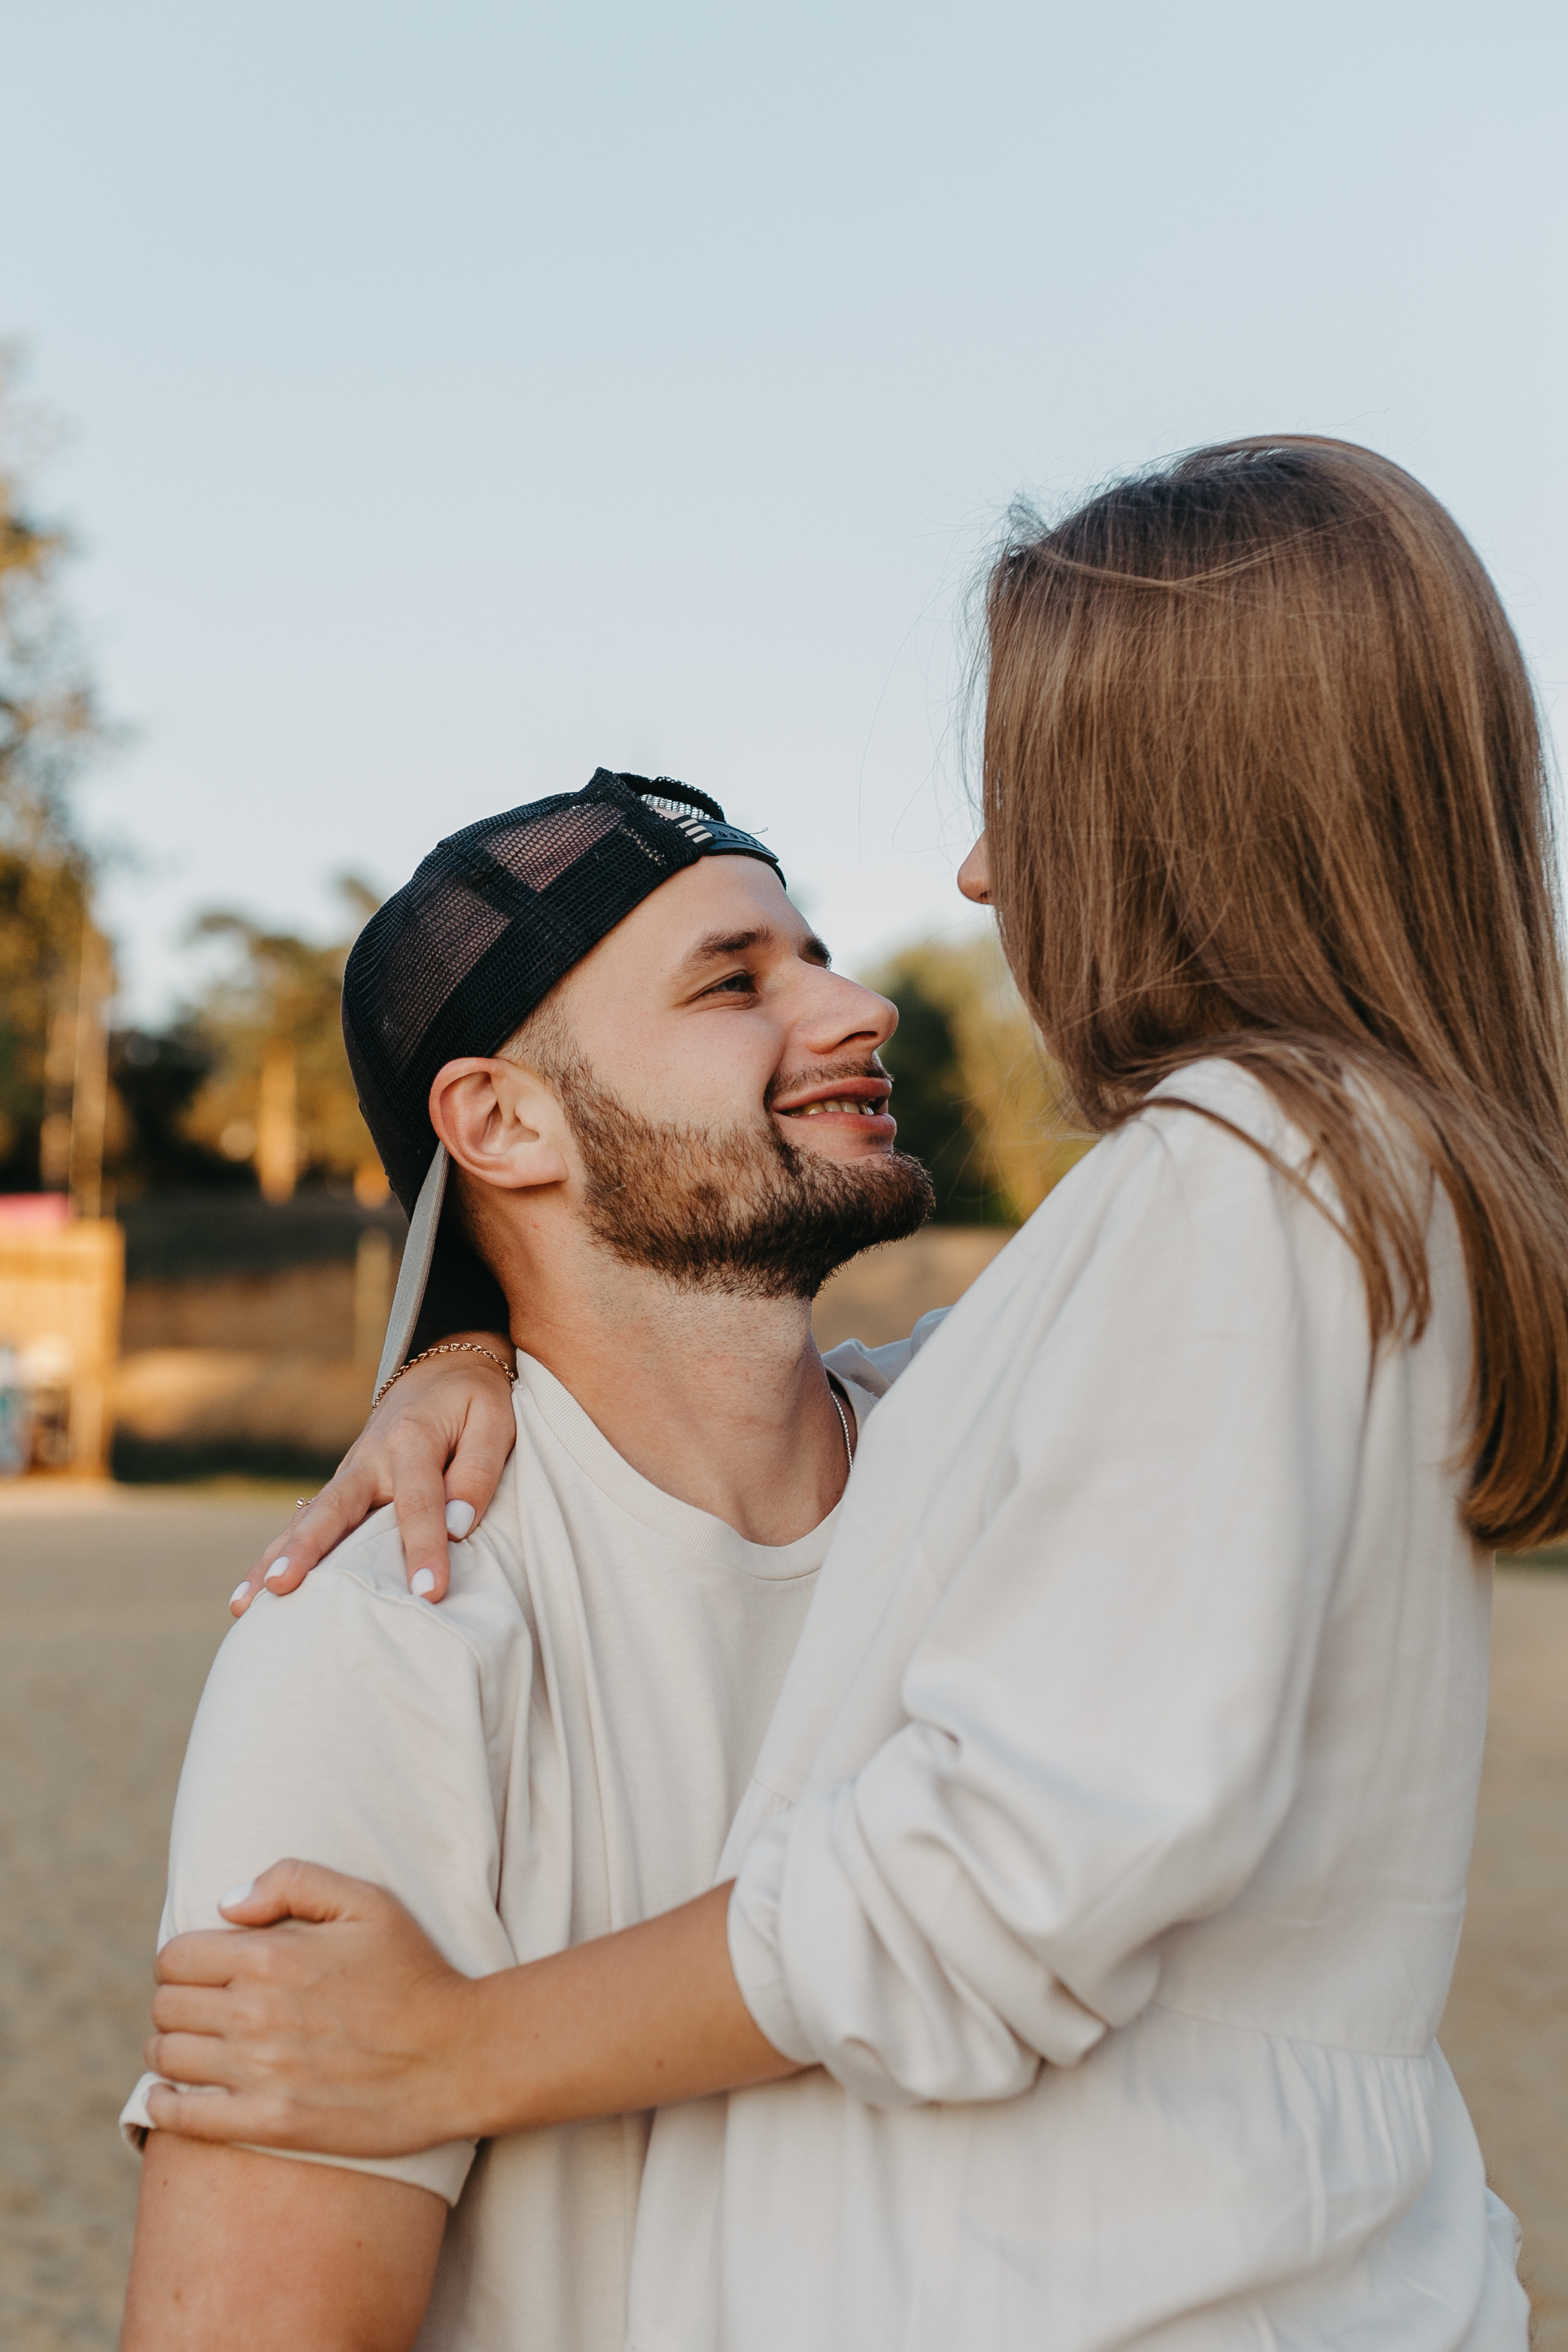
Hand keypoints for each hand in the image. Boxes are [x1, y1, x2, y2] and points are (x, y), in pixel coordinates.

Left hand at [144, 1862, 489, 2156]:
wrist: (458, 2057)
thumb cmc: (415, 1973)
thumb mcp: (369, 1902)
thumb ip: (294, 1881)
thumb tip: (227, 1903)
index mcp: (272, 1956)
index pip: (175, 1956)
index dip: (181, 1959)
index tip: (202, 1967)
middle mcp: (255, 2014)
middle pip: (165, 2006)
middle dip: (175, 2000)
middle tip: (201, 2006)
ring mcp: (259, 2073)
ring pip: (166, 2057)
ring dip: (170, 2048)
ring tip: (195, 2045)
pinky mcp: (268, 2123)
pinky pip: (182, 2117)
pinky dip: (164, 2104)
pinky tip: (171, 2094)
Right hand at [230, 1332, 518, 1615]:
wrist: (443, 1369)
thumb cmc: (474, 1401)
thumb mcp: (494, 1422)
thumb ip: (478, 1472)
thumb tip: (458, 1527)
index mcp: (411, 1439)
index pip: (418, 1502)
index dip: (424, 1549)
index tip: (429, 1595)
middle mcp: (368, 1458)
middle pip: (333, 1509)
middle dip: (307, 1550)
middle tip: (281, 1587)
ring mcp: (348, 1474)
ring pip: (306, 1519)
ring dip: (275, 1559)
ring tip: (247, 1606)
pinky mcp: (342, 1488)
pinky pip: (306, 1523)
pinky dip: (277, 1555)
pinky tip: (252, 1597)